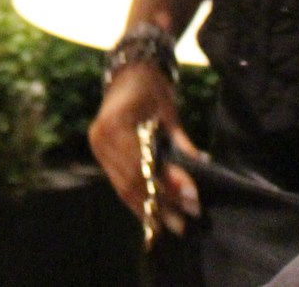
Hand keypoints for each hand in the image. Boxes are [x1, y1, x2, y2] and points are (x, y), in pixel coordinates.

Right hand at [90, 62, 203, 235]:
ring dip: (148, 209)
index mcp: (114, 124)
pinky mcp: (102, 156)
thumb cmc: (150, 87)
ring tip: (171, 225)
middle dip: (160, 204)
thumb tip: (200, 166)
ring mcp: (98, 149)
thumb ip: (181, 141)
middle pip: (131, 180)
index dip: (167, 184)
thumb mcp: (168, 111)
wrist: (128, 72)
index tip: (191, 199)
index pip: (142, 162)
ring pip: (123, 188)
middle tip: (184, 221)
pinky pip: (119, 184)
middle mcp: (100, 139)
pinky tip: (152, 215)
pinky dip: (137, 201)